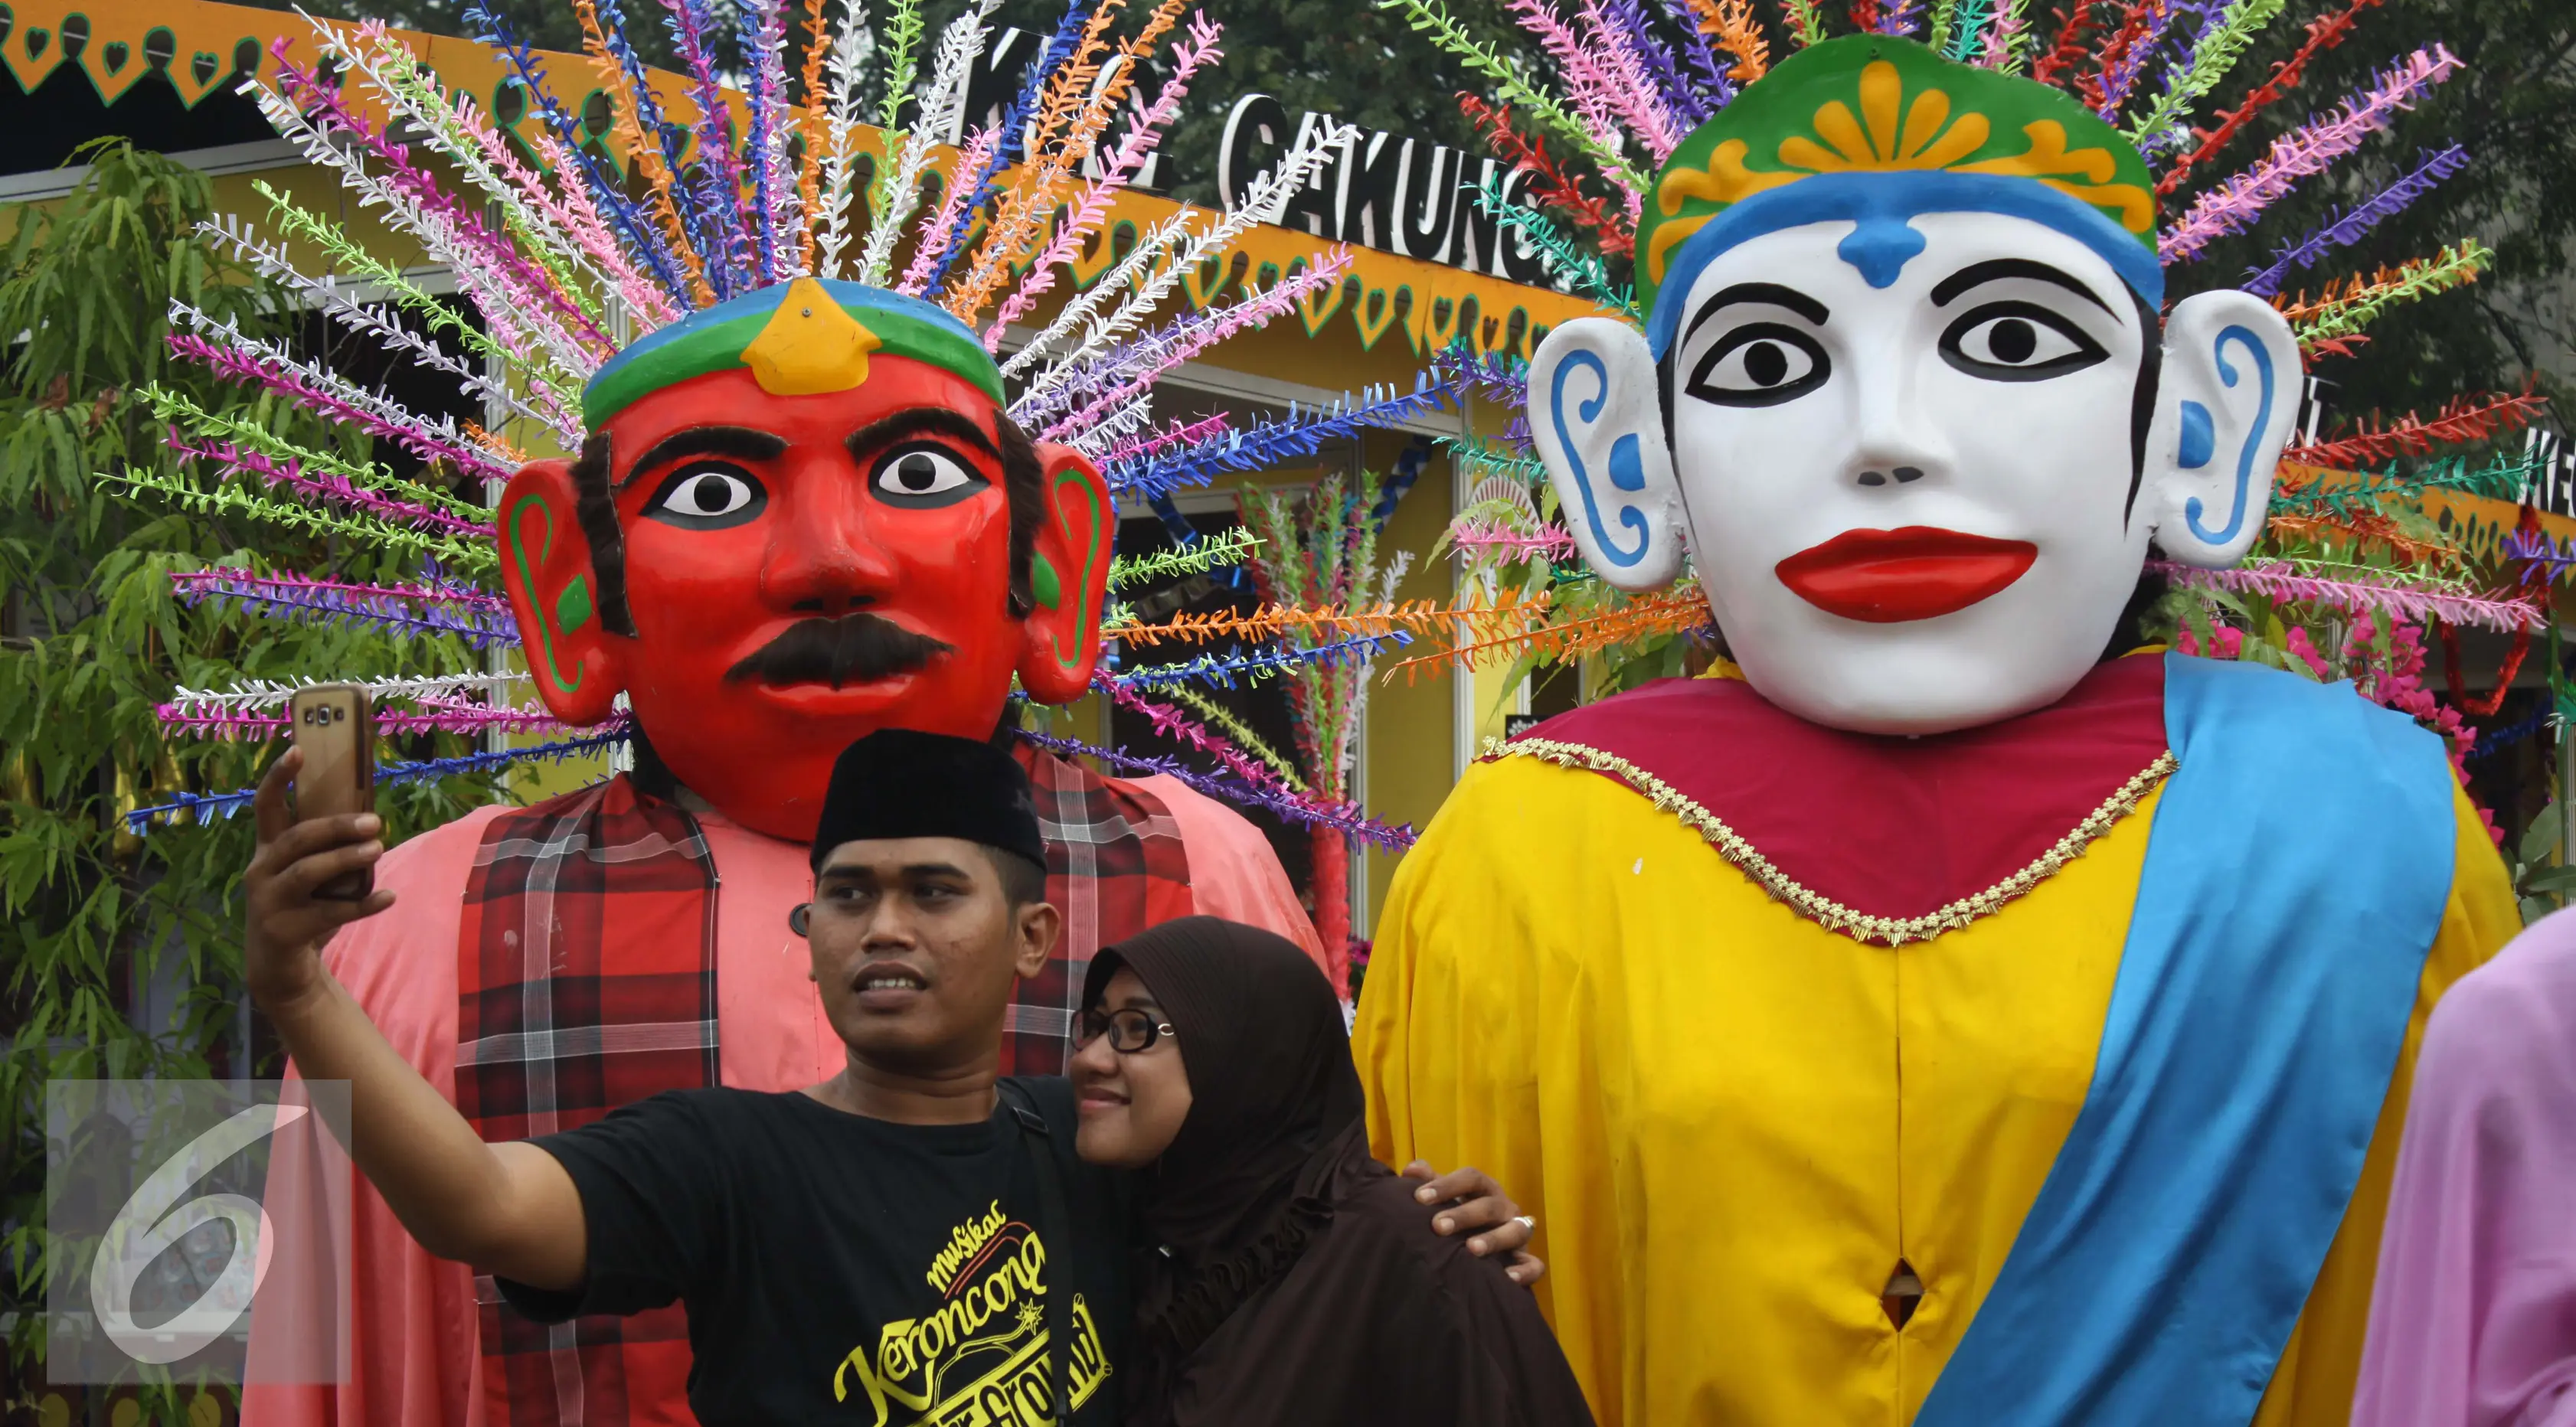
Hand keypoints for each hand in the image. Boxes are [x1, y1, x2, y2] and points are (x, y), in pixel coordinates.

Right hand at [246, 747, 394, 1010]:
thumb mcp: (309, 876)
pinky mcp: (283, 932)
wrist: (279, 969)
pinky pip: (328, 914)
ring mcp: (268, 903)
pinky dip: (362, 905)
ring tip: (378, 849)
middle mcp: (261, 872)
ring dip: (345, 859)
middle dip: (335, 827)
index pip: (266, 806)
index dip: (279, 777)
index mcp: (267, 850)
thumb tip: (371, 818)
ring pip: (306, 873)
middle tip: (374, 821)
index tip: (299, 749)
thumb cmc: (302, 909)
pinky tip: (389, 898)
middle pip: (295, 839)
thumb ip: (326, 850)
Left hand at [1403, 1160, 1544, 1285]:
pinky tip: (1506, 1278)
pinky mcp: (1526, 1260)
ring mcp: (1519, 1232)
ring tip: (1471, 1248)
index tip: (1420, 1198)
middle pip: (1489, 1205)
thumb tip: (1411, 1170)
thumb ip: (1429, 1183)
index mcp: (1484, 1189)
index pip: (1471, 1178)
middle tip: (1438, 1226)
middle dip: (1464, 1215)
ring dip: (1494, 1239)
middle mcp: (1504, 1207)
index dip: (1447, 1185)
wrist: (1483, 1247)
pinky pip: (1534, 1265)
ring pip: (1516, 1231)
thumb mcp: (1445, 1198)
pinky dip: (1524, 1271)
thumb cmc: (1459, 1217)